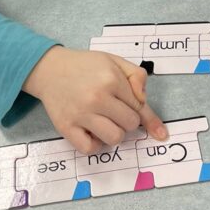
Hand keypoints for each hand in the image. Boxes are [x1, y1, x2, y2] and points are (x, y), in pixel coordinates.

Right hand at [23, 47, 167, 154]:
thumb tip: (143, 100)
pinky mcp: (66, 127)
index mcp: (111, 80)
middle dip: (127, 119)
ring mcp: (81, 114)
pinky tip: (92, 132)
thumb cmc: (84, 66)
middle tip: (114, 110)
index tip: (160, 133)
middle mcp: (97, 97)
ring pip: (115, 138)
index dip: (143, 114)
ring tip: (104, 121)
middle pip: (130, 124)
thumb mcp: (114, 61)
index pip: (139, 106)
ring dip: (114, 133)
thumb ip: (136, 76)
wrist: (49, 69)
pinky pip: (90, 149)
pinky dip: (95, 144)